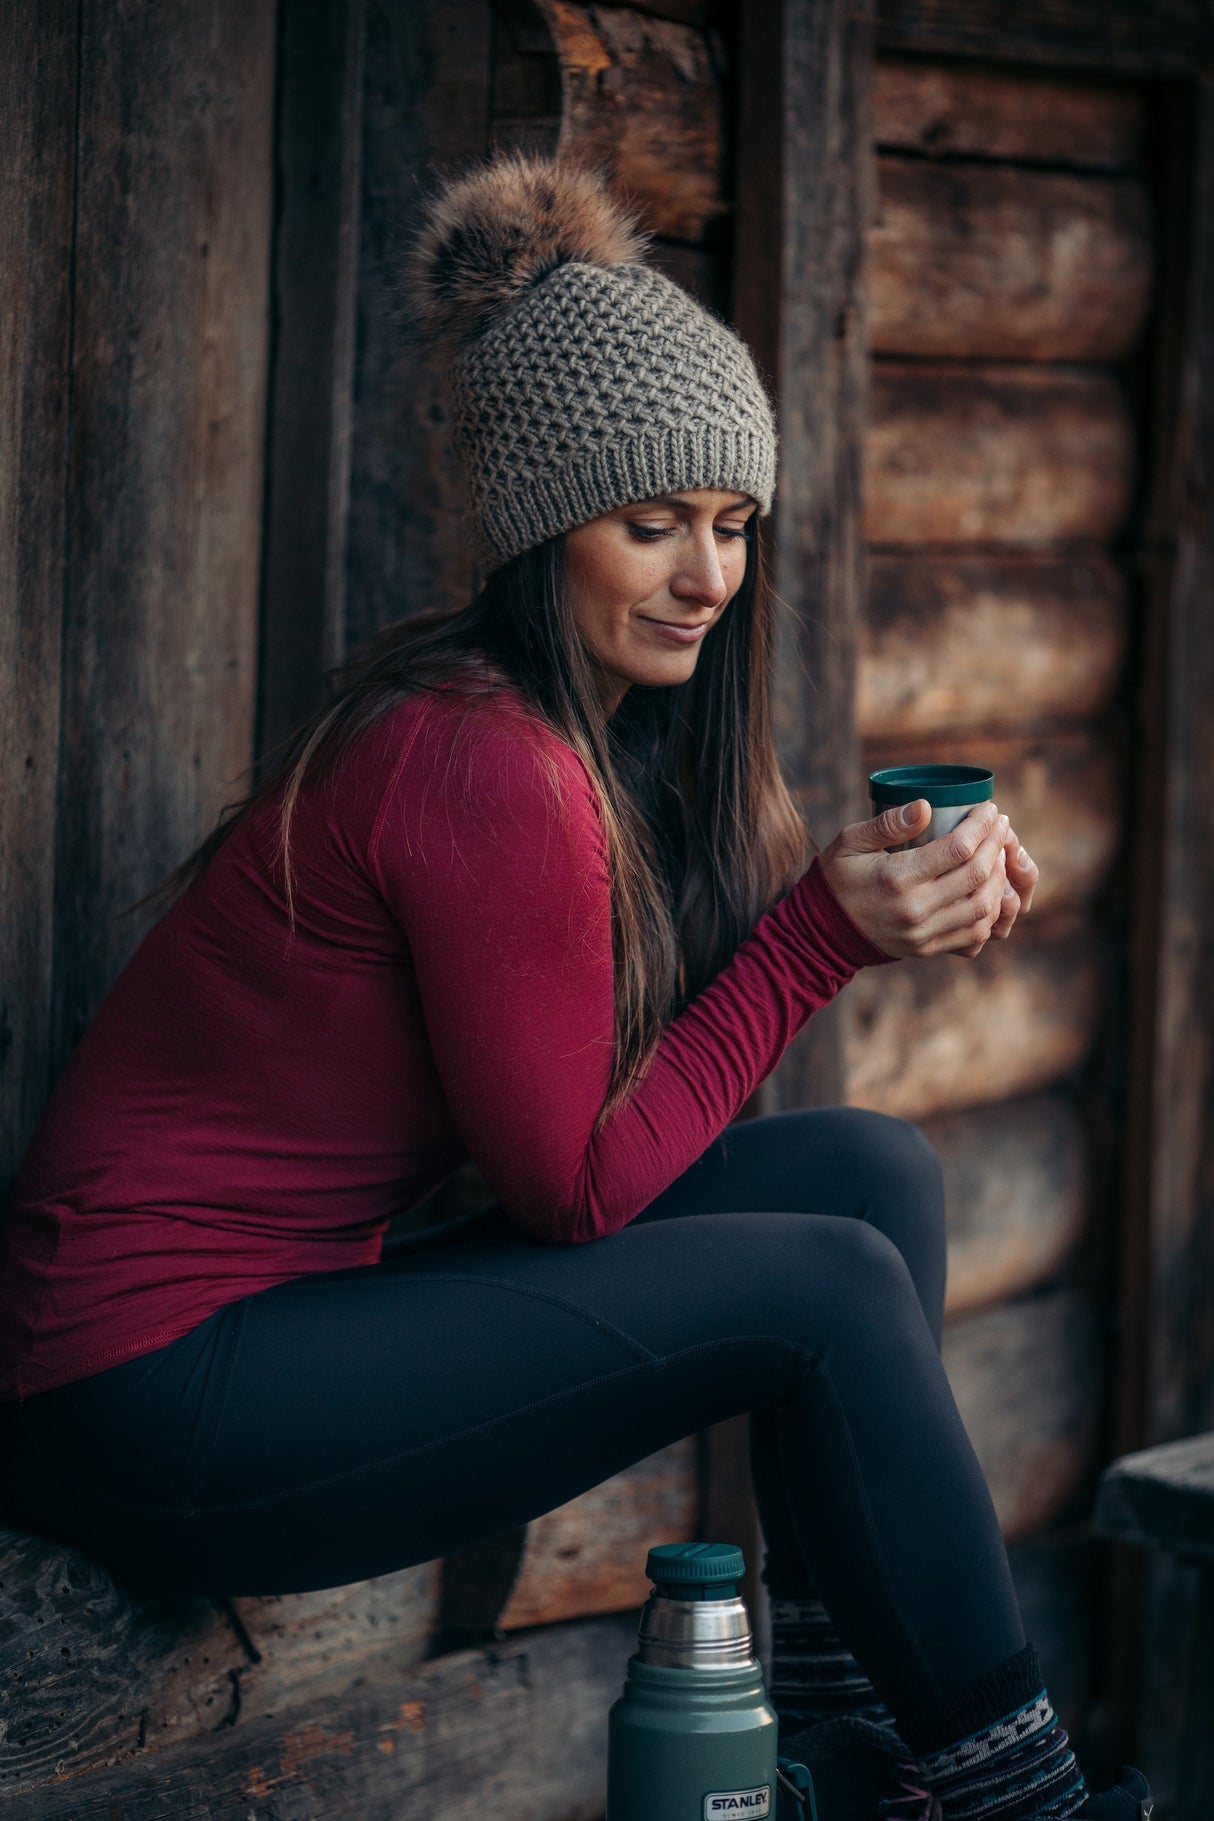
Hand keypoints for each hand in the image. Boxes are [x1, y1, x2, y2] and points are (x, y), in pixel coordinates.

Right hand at [818, 799, 1037, 959]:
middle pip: (976, 875)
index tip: (989, 809)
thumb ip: (887, 824)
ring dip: (998, 877)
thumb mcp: (850, 842)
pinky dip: (990, 910)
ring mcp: (924, 934)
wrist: (822, 931)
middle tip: (1000, 825)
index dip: (981, 826)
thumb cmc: (838, 878)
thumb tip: (926, 807)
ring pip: (983, 907)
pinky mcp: (928, 949)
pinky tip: (990, 888)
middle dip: (996, 844)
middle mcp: (915, 909)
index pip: (957, 849)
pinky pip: (974, 933)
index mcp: (897, 878)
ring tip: (998, 854)